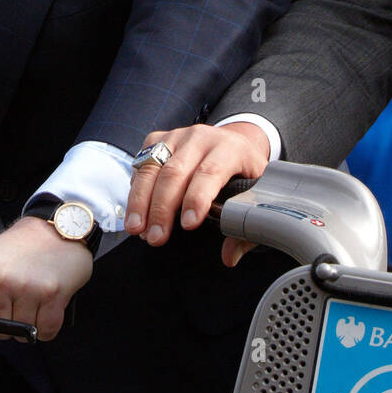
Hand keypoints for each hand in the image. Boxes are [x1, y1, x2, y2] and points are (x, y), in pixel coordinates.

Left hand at [0, 216, 92, 341]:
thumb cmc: (24, 244)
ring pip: (21, 333)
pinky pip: (45, 332)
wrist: (62, 227)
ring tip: (33, 300)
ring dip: (28, 325)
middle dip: (7, 323)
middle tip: (17, 300)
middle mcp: (1, 279)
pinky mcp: (53, 295)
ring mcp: (28, 288)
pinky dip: (47, 326)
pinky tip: (47, 306)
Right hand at [124, 123, 269, 265]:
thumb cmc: (243, 170)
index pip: (211, 171)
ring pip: (152, 167)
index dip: (197, 198)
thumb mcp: (255, 191)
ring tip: (136, 229)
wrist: (234, 140)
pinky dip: (136, 190)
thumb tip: (230, 256)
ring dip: (140, 202)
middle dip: (162, 208)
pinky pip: (141, 164)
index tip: (188, 224)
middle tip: (156, 237)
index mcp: (230, 148)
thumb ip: (245, 223)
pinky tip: (136, 211)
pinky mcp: (158, 139)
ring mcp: (177, 136)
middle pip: (175, 172)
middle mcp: (201, 138)